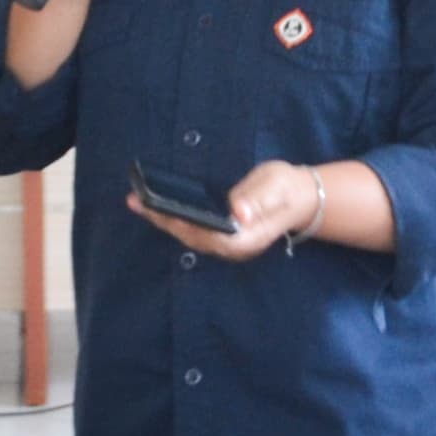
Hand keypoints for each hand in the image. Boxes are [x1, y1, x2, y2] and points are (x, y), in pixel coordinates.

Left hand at [133, 160, 320, 262]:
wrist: (299, 197)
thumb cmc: (286, 189)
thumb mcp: (275, 188)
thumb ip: (257, 199)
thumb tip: (239, 211)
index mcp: (245, 240)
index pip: (207, 236)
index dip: (183, 224)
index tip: (160, 210)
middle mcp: (232, 247)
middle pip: (191, 237)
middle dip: (162, 220)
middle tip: (136, 201)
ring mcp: (226, 244)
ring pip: (189, 235)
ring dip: (163, 219)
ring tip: (138, 202)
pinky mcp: (222, 234)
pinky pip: (192, 229)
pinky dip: (173, 217)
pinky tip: (157, 206)